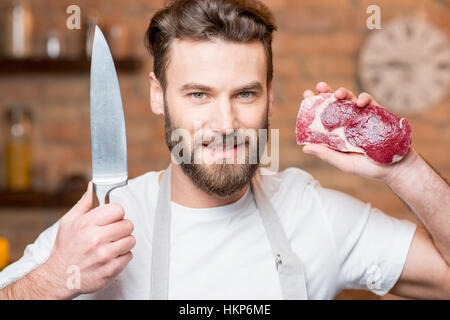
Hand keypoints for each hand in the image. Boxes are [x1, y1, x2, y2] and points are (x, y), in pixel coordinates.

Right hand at [43, 182, 134, 298]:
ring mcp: (104, 255)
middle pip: (128, 224)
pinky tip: (110, 256)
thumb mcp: (68, 222)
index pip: (118, 209)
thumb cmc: (65, 249)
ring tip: (111, 244)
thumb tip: (92, 186)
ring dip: (124, 242)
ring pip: (131, 240)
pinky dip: (122, 256)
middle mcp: (96, 239)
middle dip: (122, 227)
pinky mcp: (111, 270)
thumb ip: (84, 203)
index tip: (112, 218)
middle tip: (112, 232)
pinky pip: (129, 256)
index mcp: (86, 224)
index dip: (116, 213)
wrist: (60, 278)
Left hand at [301, 81, 414, 182]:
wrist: (396, 168)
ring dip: (343, 92)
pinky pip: (369, 101)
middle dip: (326, 92)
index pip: (322, 116)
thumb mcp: (344, 163)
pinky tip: (359, 103)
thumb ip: (327, 154)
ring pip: (349, 98)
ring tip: (337, 94)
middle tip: (320, 87)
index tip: (307, 95)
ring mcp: (362, 116)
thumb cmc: (369, 168)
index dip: (314, 105)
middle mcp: (347, 122)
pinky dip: (364, 98)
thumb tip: (305, 148)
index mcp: (337, 133)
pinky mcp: (376, 113)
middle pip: (334, 103)